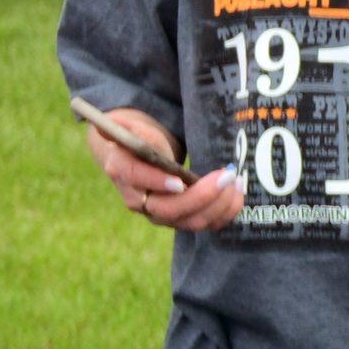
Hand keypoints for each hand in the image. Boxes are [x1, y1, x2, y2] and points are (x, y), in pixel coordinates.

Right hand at [85, 109, 243, 231]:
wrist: (139, 156)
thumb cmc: (136, 138)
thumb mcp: (130, 127)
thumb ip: (127, 128)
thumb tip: (109, 124)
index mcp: (122, 172)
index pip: (136, 181)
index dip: (157, 183)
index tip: (180, 180)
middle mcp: (140, 201)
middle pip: (168, 210)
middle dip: (201, 196)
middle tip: (226, 176)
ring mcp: (161, 215)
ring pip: (190, 221)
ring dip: (218, 205)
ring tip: (237, 182)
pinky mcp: (181, 219)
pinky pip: (205, 224)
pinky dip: (225, 212)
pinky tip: (238, 194)